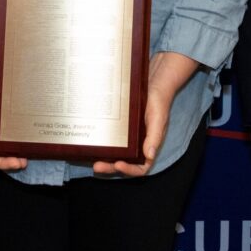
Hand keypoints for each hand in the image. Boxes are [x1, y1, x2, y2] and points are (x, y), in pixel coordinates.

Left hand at [93, 51, 197, 178]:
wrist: (153, 80)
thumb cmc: (159, 100)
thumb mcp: (158, 118)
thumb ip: (154, 138)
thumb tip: (149, 156)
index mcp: (149, 146)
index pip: (141, 167)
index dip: (129, 170)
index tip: (118, 165)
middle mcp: (139, 144)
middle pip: (125, 162)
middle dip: (110, 167)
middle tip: (96, 166)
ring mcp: (129, 136)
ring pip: (117, 153)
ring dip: (105, 158)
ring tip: (91, 158)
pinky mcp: (122, 127)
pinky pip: (112, 139)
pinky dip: (104, 144)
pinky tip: (93, 142)